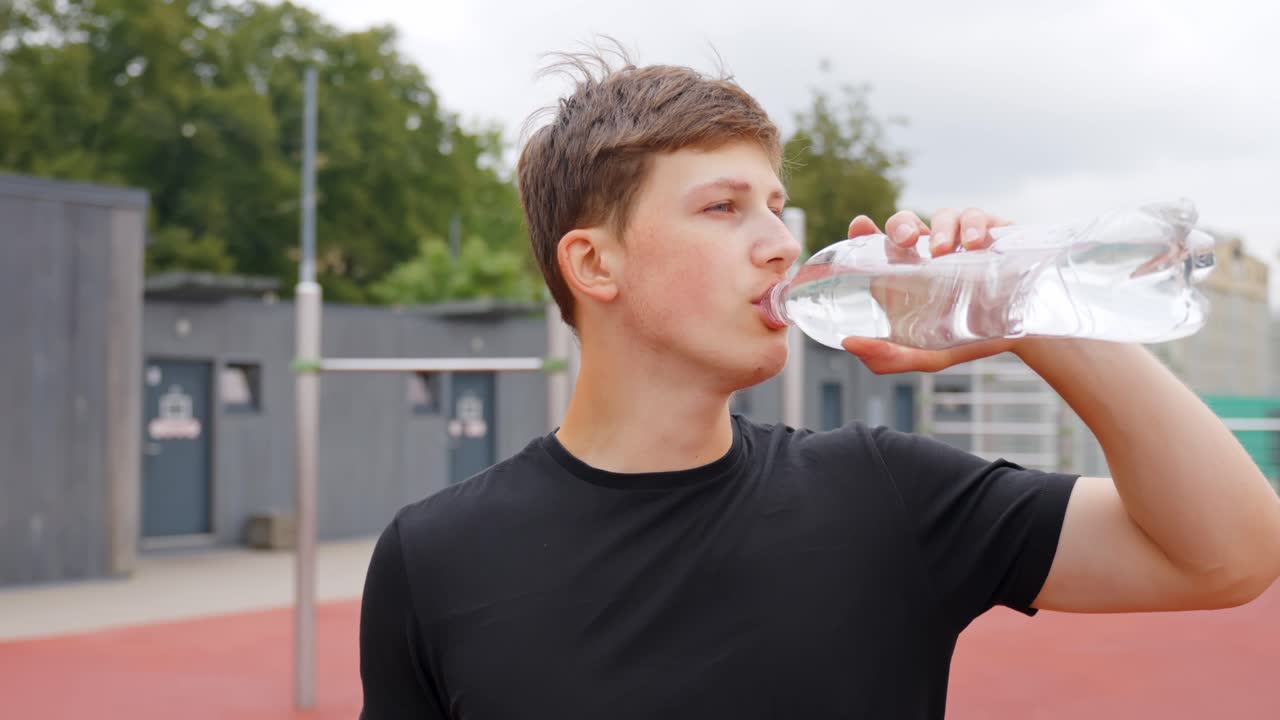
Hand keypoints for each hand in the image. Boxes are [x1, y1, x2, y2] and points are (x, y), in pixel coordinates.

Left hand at [840, 208, 1016, 373]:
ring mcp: (962, 239)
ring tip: (942, 251)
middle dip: (902, 224)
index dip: (866, 232)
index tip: (860, 225)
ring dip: (941, 227)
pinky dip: (974, 225)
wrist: (1022, 337)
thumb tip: (848, 343)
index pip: (881, 244)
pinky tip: (975, 243)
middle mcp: (931, 251)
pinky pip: (980, 217)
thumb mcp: (927, 356)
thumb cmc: (967, 339)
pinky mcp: (995, 232)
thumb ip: (888, 357)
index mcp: (908, 272)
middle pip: (907, 223)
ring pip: (945, 216)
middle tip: (906, 240)